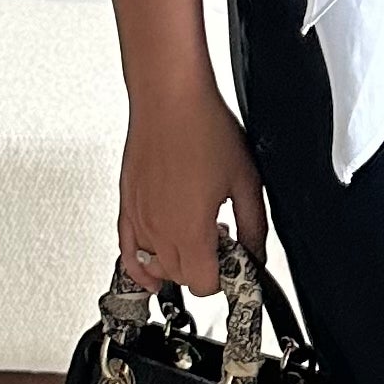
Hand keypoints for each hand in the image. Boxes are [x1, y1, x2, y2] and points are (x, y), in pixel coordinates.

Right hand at [118, 81, 267, 296]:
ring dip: (178, 262)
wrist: (169, 98)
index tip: (236, 261)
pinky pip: (127, 252)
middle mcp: (158, 230)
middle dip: (206, 268)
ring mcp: (139, 219)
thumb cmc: (202, 129)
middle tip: (223, 241)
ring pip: (156, 268)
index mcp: (190, 230)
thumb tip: (256, 252)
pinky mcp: (126, 206)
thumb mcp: (246, 182)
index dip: (225, 277)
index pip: (205, 284)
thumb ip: (254, 226)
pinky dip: (139, 268)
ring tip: (197, 235)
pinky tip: (151, 272)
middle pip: (182, 278)